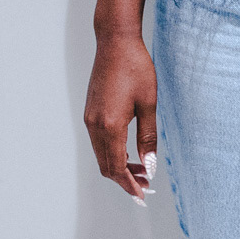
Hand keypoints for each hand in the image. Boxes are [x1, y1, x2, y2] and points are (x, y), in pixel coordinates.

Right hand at [84, 32, 158, 198]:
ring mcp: (90, 119)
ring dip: (119, 167)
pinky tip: (129, 153)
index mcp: (110, 125)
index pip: (117, 167)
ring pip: (101, 155)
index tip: (142, 196)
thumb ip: (148, 138)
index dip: (129, 185)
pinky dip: (112, 154)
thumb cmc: (136, 68)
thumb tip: (150, 166)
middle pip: (106, 166)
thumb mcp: (148, 104)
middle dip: (125, 180)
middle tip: (146, 186)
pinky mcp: (90, 112)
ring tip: (142, 171)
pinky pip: (99, 143)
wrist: (115, 42)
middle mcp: (95, 125)